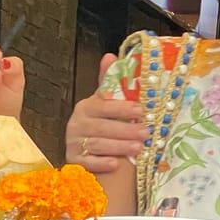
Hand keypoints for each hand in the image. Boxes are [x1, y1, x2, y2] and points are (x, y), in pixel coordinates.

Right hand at [65, 54, 146, 173]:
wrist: (88, 150)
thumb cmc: (103, 123)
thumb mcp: (106, 102)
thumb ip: (109, 82)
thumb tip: (110, 55)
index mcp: (86, 107)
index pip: (104, 106)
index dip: (122, 108)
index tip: (141, 110)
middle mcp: (76, 123)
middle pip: (101, 127)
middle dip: (125, 130)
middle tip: (146, 133)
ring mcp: (73, 143)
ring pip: (96, 144)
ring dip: (118, 146)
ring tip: (138, 148)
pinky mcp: (73, 161)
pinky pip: (86, 163)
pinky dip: (101, 163)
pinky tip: (115, 164)